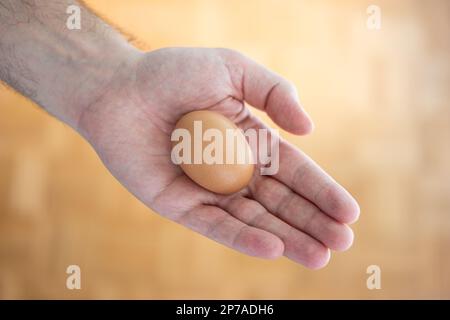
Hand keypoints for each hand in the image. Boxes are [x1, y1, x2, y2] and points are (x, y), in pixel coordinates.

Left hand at [78, 47, 359, 268]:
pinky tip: (273, 248)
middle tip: (343, 243)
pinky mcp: (180, 205)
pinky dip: (243, 238)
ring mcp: (209, 191)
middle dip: (313, 222)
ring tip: (320, 256)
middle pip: (281, 202)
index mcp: (252, 141)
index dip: (323, 191)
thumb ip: (276, 93)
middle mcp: (235, 170)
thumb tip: (309, 131)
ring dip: (288, 238)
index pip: (295, 172)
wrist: (118, 88)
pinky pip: (215, 225)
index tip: (350, 213)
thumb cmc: (173, 73)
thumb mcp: (233, 69)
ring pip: (254, 220)